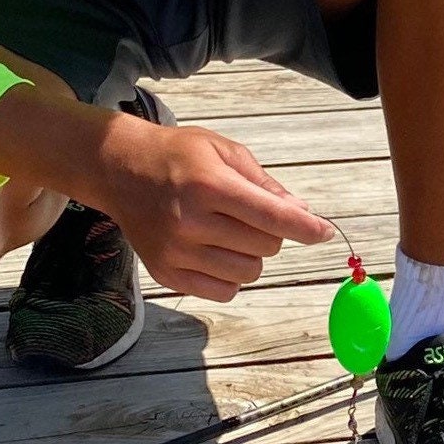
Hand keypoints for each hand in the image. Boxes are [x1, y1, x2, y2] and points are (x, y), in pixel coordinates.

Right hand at [91, 115, 334, 301]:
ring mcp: (176, 251)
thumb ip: (265, 184)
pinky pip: (225, 291)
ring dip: (251, 255)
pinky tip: (215, 252)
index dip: (306, 228)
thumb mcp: (223, 152)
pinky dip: (231, 277)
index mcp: (208, 185)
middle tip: (247, 214)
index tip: (325, 233)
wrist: (118, 170)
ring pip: (249, 273)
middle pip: (266, 247)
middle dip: (271, 232)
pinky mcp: (167, 273)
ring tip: (228, 232)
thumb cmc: (179, 157)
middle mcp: (190, 221)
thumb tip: (302, 214)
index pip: (272, 217)